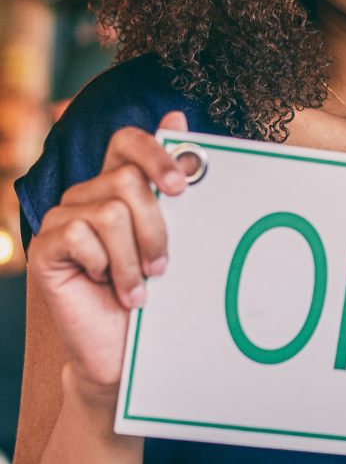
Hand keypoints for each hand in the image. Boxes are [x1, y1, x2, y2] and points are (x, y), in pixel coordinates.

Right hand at [28, 112, 190, 392]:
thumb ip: (173, 179)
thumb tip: (176, 115)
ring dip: (134, 257)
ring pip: (112, 211)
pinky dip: (107, 266)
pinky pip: (81, 235)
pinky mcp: (45, 248)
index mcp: (118, 184)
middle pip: (128, 180)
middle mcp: (86, 195)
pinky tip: (109, 287)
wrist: (127, 348)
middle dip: (157, 227)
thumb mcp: (177, 232)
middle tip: (163, 265)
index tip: (182, 189)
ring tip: (140, 286)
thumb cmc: (157, 290)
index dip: (155, 153)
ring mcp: (61, 220)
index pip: (127, 140)